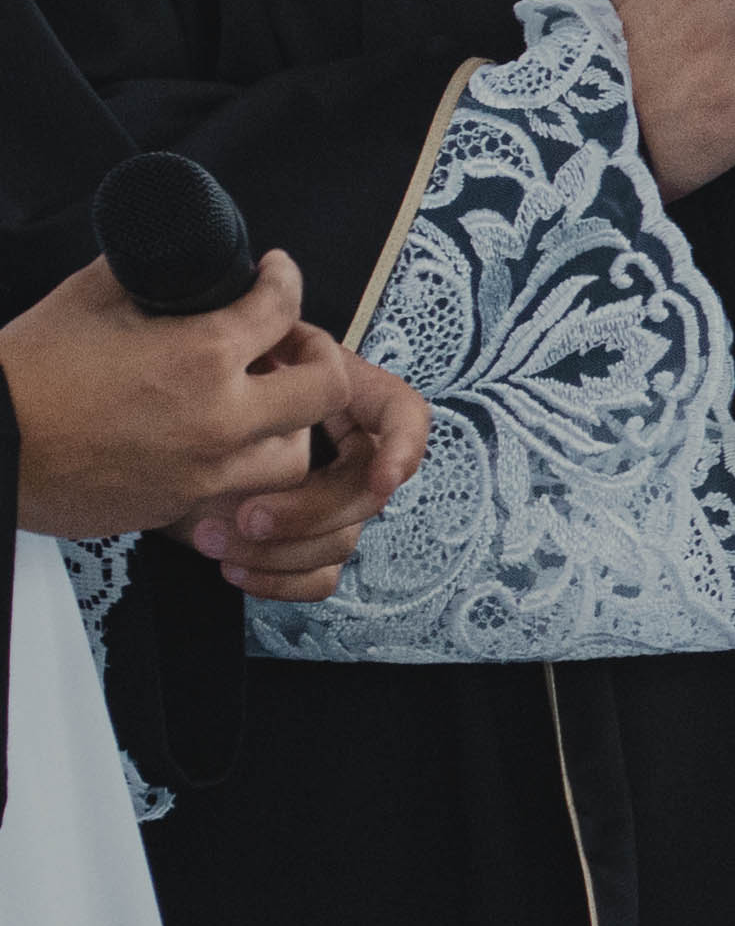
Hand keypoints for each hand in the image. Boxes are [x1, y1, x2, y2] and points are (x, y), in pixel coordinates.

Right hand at [1, 248, 345, 535]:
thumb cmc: (25, 371)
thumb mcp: (90, 295)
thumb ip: (150, 274)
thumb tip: (175, 259)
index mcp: (201, 355)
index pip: (283, 306)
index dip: (285, 278)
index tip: (276, 272)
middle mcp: (219, 418)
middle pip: (325, 390)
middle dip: (316, 360)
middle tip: (290, 346)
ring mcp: (202, 471)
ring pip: (294, 456)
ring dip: (288, 427)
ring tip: (260, 404)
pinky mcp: (176, 508)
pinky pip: (241, 493)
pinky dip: (241, 469)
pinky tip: (218, 443)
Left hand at [192, 357, 430, 602]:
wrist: (139, 437)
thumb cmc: (180, 383)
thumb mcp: (218, 348)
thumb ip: (258, 345)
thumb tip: (291, 344)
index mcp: (338, 394)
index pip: (403, 412)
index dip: (405, 445)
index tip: (381, 478)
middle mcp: (342, 449)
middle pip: (368, 491)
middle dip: (311, 511)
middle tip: (246, 516)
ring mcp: (325, 501)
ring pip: (343, 540)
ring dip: (279, 550)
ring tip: (208, 538)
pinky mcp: (302, 542)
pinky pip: (320, 577)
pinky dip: (280, 581)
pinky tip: (231, 569)